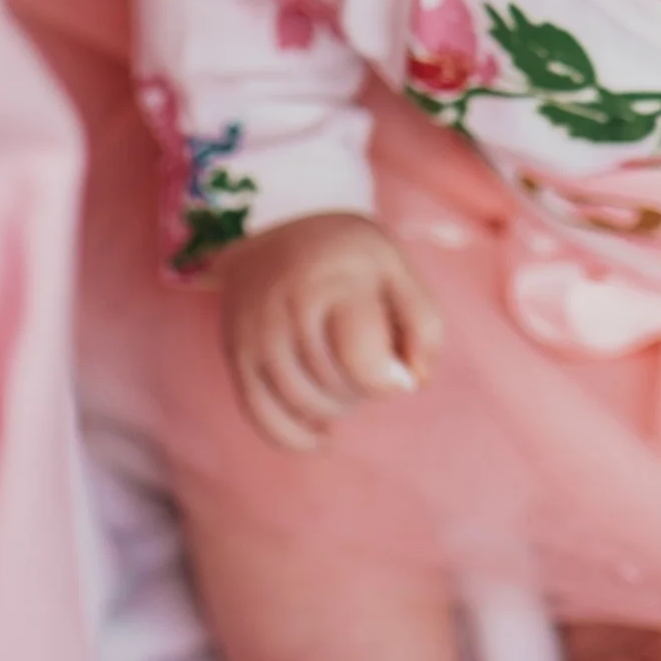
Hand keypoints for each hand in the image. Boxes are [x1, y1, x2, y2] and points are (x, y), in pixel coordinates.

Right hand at [216, 213, 443, 451]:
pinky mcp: (237, 354)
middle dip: (364, 388)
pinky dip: (295, 436)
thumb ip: (423, 325)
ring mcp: (256, 333)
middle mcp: (289, 309)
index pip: (366, 365)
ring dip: (334, 408)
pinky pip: (263, 417)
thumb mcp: (396, 270)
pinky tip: (321, 435)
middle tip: (369, 362)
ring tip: (346, 382)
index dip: (390, 380)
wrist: (273, 223)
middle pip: (336, 388)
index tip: (397, 366)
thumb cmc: (348, 255)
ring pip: (303, 406)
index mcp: (337, 283)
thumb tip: (415, 382)